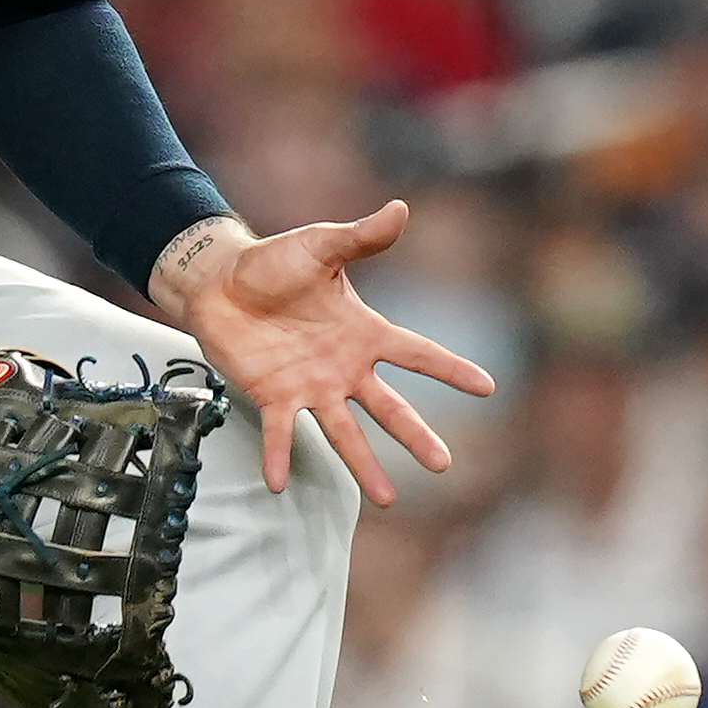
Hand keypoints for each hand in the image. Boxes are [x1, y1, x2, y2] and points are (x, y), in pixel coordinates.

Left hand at [157, 203, 498, 504]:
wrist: (221, 281)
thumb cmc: (275, 262)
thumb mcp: (322, 245)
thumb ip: (360, 238)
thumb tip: (400, 209)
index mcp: (363, 332)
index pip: (417, 354)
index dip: (450, 370)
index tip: (487, 388)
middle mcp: (344, 367)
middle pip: (388, 407)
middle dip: (415, 435)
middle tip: (443, 464)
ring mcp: (310, 387)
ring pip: (345, 432)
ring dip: (363, 465)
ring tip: (386, 498)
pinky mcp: (273, 397)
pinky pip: (280, 433)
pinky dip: (280, 458)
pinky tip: (278, 485)